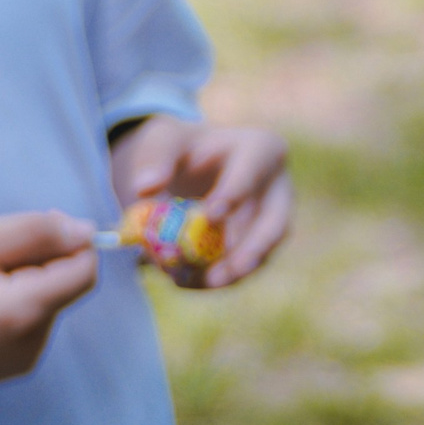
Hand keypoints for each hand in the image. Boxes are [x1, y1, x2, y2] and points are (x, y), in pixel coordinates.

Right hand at [0, 211, 99, 384]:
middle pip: (66, 285)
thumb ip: (35, 235)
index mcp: (25, 312)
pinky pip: (31, 322)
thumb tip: (89, 230)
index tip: (33, 235)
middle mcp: (31, 343)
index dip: (69, 245)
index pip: (85, 271)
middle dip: (39, 263)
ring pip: (49, 302)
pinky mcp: (12, 366)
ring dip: (25, 284)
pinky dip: (15, 305)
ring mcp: (22, 360)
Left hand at [110, 115, 292, 287]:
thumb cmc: (180, 150)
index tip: (210, 215)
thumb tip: (146, 187)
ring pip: (265, 251)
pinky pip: (247, 266)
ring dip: (237, 270)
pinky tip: (191, 281)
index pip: (253, 171)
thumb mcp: (163, 141)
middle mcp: (277, 187)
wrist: (188, 168)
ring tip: (204, 283)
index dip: (235, 193)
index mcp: (261, 149)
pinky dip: (221, 277)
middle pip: (275, 220)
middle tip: (221, 271)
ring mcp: (272, 218)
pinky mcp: (259, 244)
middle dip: (251, 249)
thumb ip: (155, 158)